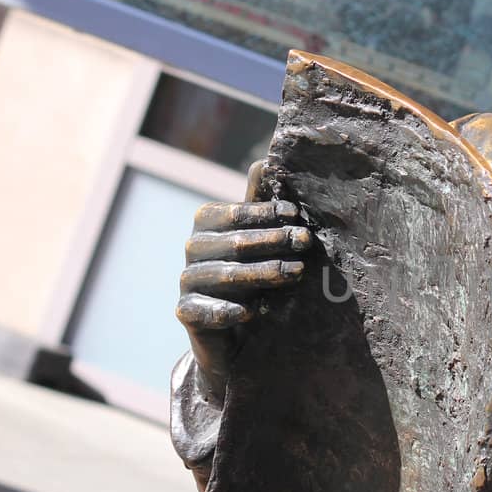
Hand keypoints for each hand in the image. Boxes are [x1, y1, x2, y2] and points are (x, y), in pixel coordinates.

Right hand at [175, 161, 312, 401]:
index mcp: (207, 222)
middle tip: (305, 243)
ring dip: (262, 274)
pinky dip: (230, 311)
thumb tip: (267, 161)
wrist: (232, 329)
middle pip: (234, 243)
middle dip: (273, 242)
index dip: (267, 213)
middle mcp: (193, 248)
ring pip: (225, 275)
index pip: (238, 214)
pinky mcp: (186, 312)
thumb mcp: (258, 236)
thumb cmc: (250, 272)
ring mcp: (187, 281)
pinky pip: (205, 311)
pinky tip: (253, 312)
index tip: (297, 216)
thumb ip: (261, 203)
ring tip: (295, 274)